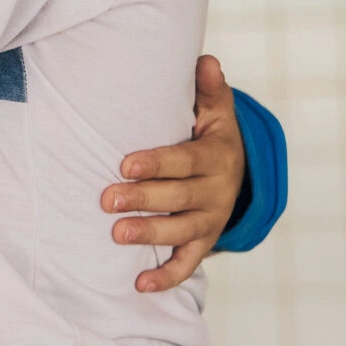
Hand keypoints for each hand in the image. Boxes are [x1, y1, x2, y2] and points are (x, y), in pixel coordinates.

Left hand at [101, 55, 245, 292]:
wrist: (239, 170)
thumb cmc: (210, 132)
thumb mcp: (216, 110)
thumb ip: (209, 89)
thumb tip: (207, 61)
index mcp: (216, 155)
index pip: (184, 161)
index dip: (156, 163)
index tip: (125, 163)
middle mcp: (217, 191)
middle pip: (178, 198)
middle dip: (143, 200)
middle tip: (106, 200)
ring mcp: (210, 220)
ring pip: (181, 232)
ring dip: (150, 235)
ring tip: (117, 236)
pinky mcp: (204, 242)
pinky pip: (187, 263)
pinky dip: (166, 276)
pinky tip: (140, 284)